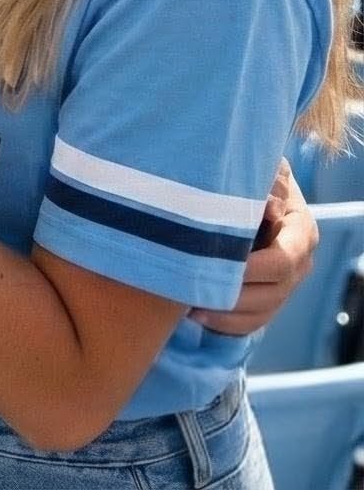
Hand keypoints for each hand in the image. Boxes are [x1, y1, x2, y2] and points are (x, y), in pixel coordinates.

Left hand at [193, 160, 316, 333]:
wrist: (254, 186)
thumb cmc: (253, 175)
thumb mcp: (262, 170)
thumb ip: (266, 184)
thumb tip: (267, 207)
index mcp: (301, 231)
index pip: (283, 261)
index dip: (252, 270)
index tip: (216, 266)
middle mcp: (299, 262)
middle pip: (274, 293)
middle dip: (235, 296)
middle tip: (196, 292)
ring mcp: (286, 283)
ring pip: (263, 312)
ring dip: (227, 314)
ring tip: (191, 306)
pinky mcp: (269, 296)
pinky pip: (253, 321)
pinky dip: (226, 323)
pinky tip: (196, 314)